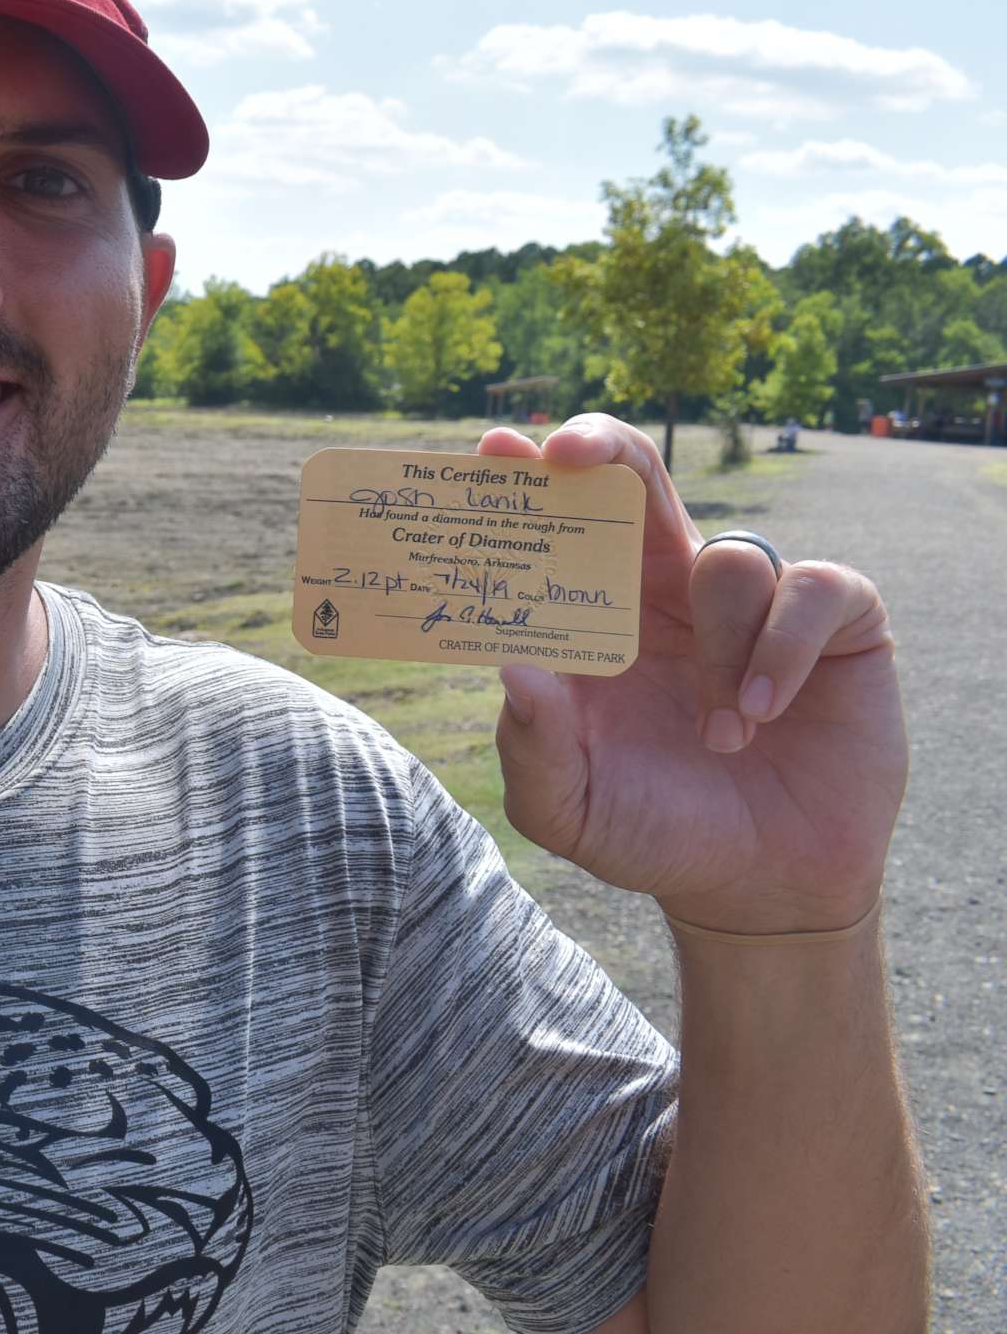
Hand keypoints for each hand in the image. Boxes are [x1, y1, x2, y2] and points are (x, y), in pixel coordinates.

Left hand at [477, 413, 904, 934]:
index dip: (528, 484)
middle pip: (637, 481)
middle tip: (567, 453)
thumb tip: (511, 664)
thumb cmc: (654, 831)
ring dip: (719, 649)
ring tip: (719, 735)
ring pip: (726, 559)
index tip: (495, 453)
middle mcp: (668, 592)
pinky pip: (810, 589)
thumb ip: (532, 746)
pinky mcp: (837, 620)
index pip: (559, 528)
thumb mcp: (569, 806)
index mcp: (597, 619)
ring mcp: (754, 600)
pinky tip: (764, 713)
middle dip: (602, 447)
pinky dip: (782, 650)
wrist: (760, 886)